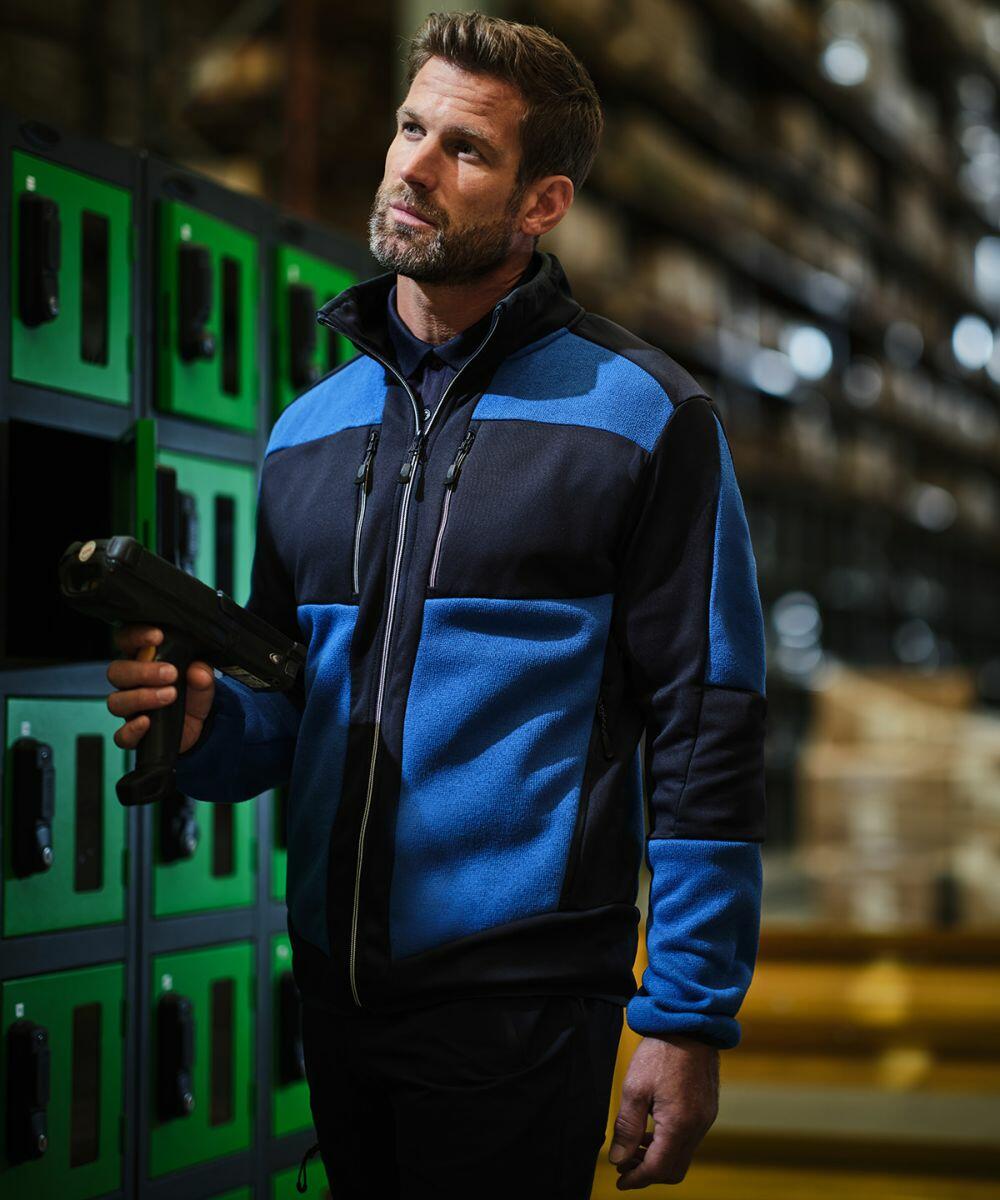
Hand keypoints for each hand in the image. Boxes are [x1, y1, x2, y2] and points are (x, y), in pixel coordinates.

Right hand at [106, 624, 215, 754]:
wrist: (198, 726)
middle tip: (170, 674)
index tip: (157, 637)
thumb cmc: (193, 694)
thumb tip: (197, 672)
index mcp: (143, 661)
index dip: (136, 636)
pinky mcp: (133, 734)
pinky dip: (132, 729)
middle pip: (116, 672)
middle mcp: (131, 684)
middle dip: (142, 671)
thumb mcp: (203, 681)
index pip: (127, 641)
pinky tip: (148, 722)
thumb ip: (202, 673)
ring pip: (115, 701)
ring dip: (141, 697)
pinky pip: (121, 735)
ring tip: (169, 695)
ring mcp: (129, 709)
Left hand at [608, 1033, 718, 1189]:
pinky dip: (669, 1142)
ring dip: (658, 1157)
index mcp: (679, 1124)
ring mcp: (705, 1118)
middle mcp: (697, 1127)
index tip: (620, 1180)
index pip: (657, 1168)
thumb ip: (627, 1127)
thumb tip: (618, 1159)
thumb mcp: (635, 1088)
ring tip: (633, 1146)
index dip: (636, 1178)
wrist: (689, 1023)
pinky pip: (689, 1139)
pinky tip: (651, 1129)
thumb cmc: (660, 1051)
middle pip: (673, 1169)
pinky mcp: (707, 1109)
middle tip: (624, 1164)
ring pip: (682, 1155)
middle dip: (648, 1172)